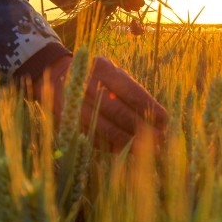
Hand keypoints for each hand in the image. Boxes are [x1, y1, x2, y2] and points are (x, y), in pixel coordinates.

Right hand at [46, 55, 166, 150]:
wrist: (56, 78)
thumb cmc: (97, 77)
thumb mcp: (112, 73)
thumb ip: (131, 91)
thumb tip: (157, 117)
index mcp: (102, 69)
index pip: (130, 92)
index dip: (149, 108)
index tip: (164, 121)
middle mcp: (86, 87)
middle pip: (118, 112)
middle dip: (142, 128)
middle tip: (160, 139)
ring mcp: (74, 106)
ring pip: (106, 129)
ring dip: (130, 142)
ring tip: (149, 150)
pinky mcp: (68, 123)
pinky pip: (94, 139)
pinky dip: (113, 147)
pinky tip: (129, 151)